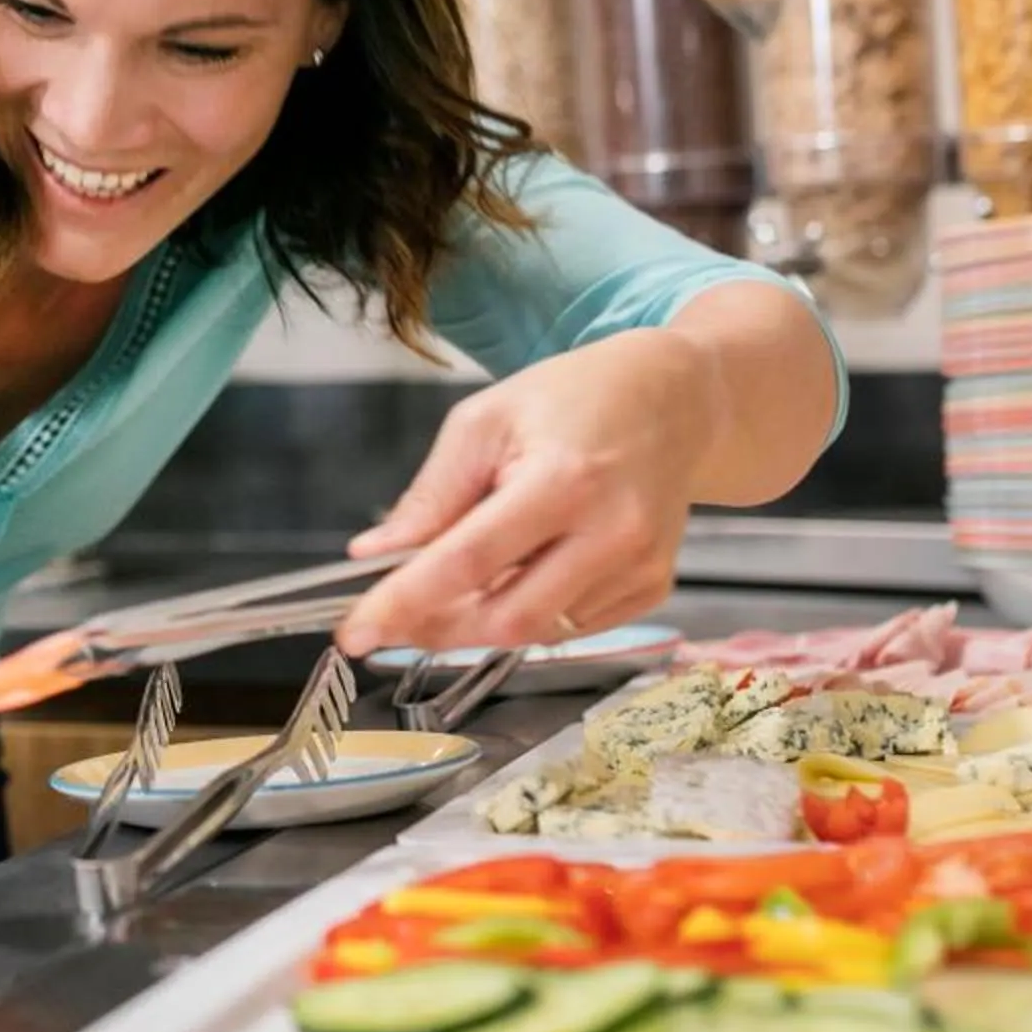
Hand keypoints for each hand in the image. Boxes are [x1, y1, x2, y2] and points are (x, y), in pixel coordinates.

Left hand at [334, 329, 715, 654]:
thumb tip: (375, 555)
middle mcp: (611, 531)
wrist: (675, 399)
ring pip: (536, 632)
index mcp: (563, 480)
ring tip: (461, 578)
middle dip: (436, 627)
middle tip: (393, 617)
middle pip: (504, 617)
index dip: (404, 604)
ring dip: (481, 619)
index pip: (467, 562)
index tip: (356, 633)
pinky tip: (522, 572)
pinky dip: (530, 613)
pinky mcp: (653, 587)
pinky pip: (571, 627)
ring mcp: (639, 566)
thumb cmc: (576, 397)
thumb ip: (430, 496)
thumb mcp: (485, 422)